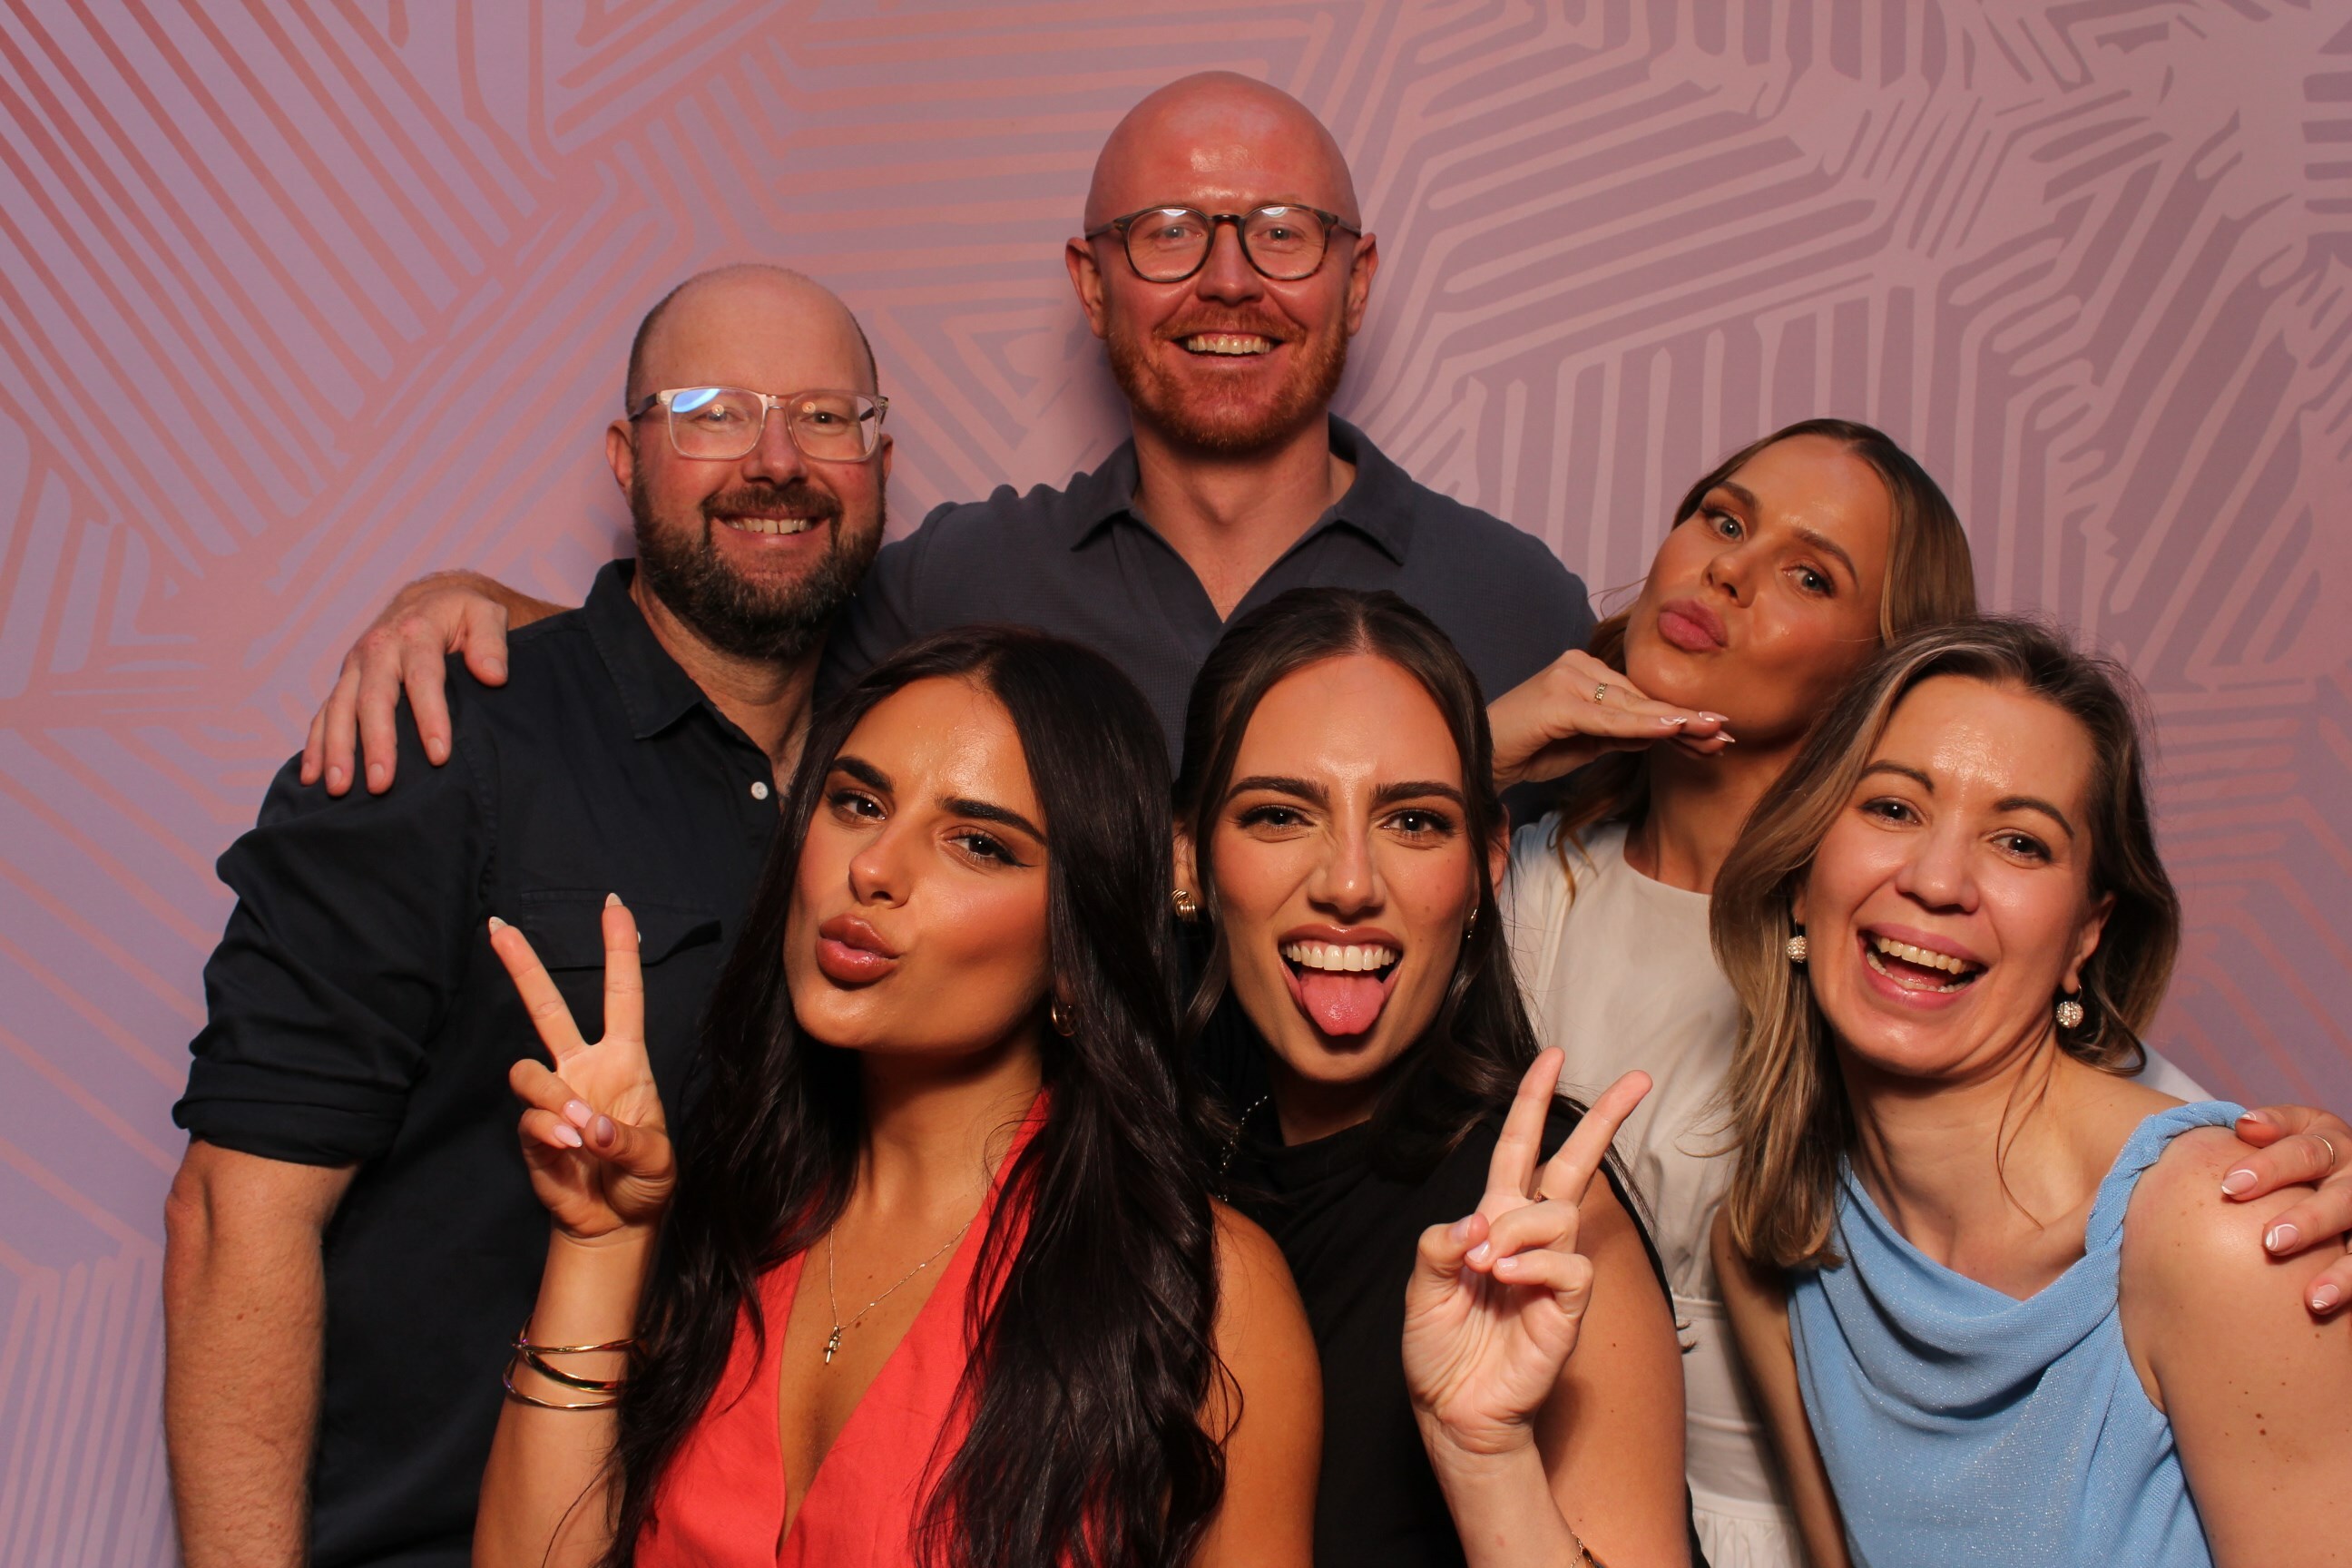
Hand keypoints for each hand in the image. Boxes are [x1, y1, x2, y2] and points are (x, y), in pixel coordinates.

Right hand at [299, 571, 518, 796]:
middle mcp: (379, 648)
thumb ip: (491, 642)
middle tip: (382, 784)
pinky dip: (315, 744)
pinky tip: (312, 777)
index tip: (439, 755)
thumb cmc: (463, 614)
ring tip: (340, 788)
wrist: (429, 599)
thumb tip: (493, 675)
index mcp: (415, 632)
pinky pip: (324, 713)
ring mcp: (356, 666)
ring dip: (337, 750)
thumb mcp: (486, 614)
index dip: (430, 717)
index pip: (423, 678)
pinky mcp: (346, 681)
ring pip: (340, 709)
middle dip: (376, 743)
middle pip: (373, 699)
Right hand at [487, 895, 674, 1242]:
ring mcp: (554, 1097)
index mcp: (624, 1060)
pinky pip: (529, 1120)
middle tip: (498, 926)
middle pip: (548, 1007)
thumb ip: (626, 1139)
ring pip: (527, 1070)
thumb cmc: (645, 1182)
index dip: (620, 951)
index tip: (615, 906)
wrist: (615, 1225)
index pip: (623, 995)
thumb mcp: (657, 1160)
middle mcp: (584, 1069)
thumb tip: (584, 1124)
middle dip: (522, 966)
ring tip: (581, 1135)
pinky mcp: (532, 1131)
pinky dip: (551, 1136)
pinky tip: (571, 1154)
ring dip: (553, 1100)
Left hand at [1404, 1051, 1651, 1456]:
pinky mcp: (1569, 1306)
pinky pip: (1566, 1263)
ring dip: (1515, 1230)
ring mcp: (1553, 1270)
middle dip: (1602, 1119)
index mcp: (1492, 1221)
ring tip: (1485, 1268)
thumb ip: (1441, 1243)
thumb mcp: (1422, 1286)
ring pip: (1557, 1214)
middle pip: (1573, 1165)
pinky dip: (1532, 1264)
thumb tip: (1480, 1219)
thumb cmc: (1439, 1349)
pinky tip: (1505, 1281)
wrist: (1453, 1411)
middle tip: (1638, 1080)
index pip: (1518, 1149)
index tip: (1553, 1058)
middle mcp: (1528, 1237)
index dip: (1532, 1103)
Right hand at [1487, 649, 1730, 789]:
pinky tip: (1673, 728)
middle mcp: (1577, 666)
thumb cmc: (1528, 751)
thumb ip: (1621, 733)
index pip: (1640, 696)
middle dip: (1686, 719)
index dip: (1679, 715)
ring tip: (1713, 731)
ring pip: (1631, 704)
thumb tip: (1663, 732)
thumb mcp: (1585, 744)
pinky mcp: (1557, 698)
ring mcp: (1566, 678)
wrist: (1480, 760)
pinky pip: (1609, 716)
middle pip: (1642, 696)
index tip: (1716, 731)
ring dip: (1674, 721)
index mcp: (1584, 672)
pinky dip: (1643, 723)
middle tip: (1727, 733)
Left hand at [2226, 1103, 2351, 1312]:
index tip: (2229, 1186)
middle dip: (2308, 1220)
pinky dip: (2349, 1285)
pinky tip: (2324, 1305)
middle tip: (2271, 1242)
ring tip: (2312, 1298)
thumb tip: (2243, 1125)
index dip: (2268, 1166)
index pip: (2303, 1149)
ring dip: (2342, 1271)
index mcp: (2330, 1139)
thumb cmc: (2290, 1155)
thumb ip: (2270, 1128)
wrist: (2329, 1174)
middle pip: (2341, 1197)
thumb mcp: (2289, 1132)